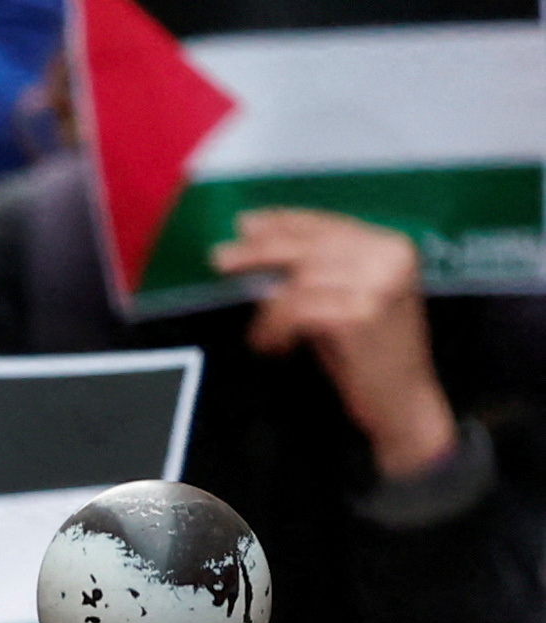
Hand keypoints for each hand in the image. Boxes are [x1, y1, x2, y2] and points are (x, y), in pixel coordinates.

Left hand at [230, 207, 458, 481]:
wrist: (402, 400)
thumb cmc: (368, 352)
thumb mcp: (349, 297)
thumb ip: (319, 267)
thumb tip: (256, 239)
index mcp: (392, 246)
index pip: (328, 225)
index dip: (283, 222)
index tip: (246, 223)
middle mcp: (390, 257)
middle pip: (309, 246)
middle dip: (260, 251)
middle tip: (220, 258)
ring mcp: (379, 283)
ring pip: (299, 280)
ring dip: (270, 310)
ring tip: (263, 336)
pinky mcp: (362, 313)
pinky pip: (297, 310)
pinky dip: (276, 328)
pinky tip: (273, 346)